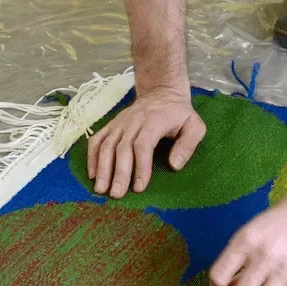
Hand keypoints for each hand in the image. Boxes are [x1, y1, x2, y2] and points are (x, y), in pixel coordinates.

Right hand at [86, 87, 204, 196]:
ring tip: (101, 189)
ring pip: (106, 144)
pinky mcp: (111, 125)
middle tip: (116, 194)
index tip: (139, 187)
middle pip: (122, 147)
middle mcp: (133, 121)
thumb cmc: (179, 114)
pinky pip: (97, 139)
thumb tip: (175, 165)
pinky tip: (92, 174)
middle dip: (118, 173)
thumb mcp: (194, 125)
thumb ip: (188, 145)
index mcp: (154, 120)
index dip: (140, 166)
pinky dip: (92, 157)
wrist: (161, 91)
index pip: (143, 144)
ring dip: (102, 168)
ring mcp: (120, 122)